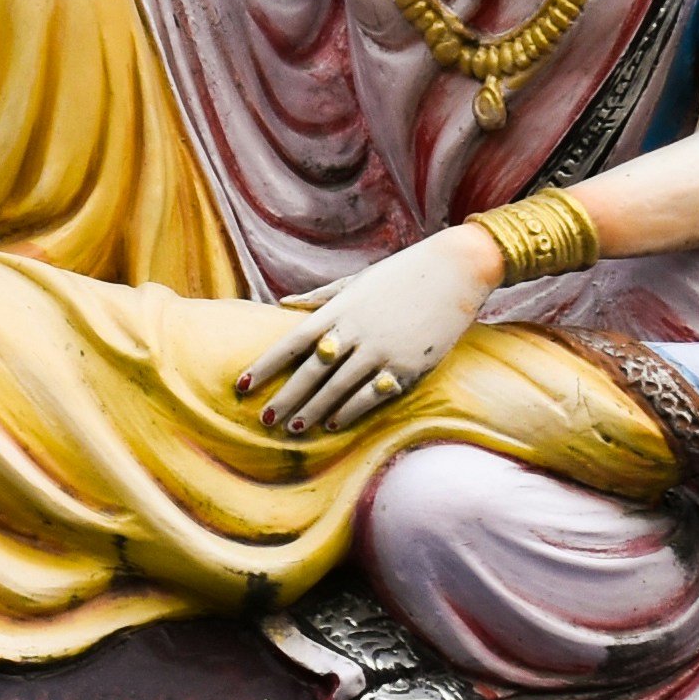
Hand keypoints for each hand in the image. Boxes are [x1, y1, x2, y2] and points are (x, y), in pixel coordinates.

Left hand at [233, 230, 492, 439]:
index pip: (292, 343)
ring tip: (292, 428)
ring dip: (313, 410)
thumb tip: (283, 303)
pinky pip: (373, 395)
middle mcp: (356, 332)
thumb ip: (319, 297)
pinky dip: (351, 410)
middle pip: (311, 372)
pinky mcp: (408, 367)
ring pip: (338, 389)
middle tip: (263, 419)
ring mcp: (382, 351)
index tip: (243, 384)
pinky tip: (334, 423)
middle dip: (285, 397)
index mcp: (340, 309)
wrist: (455, 271)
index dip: (266, 366)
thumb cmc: (402, 274)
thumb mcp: (357, 281)